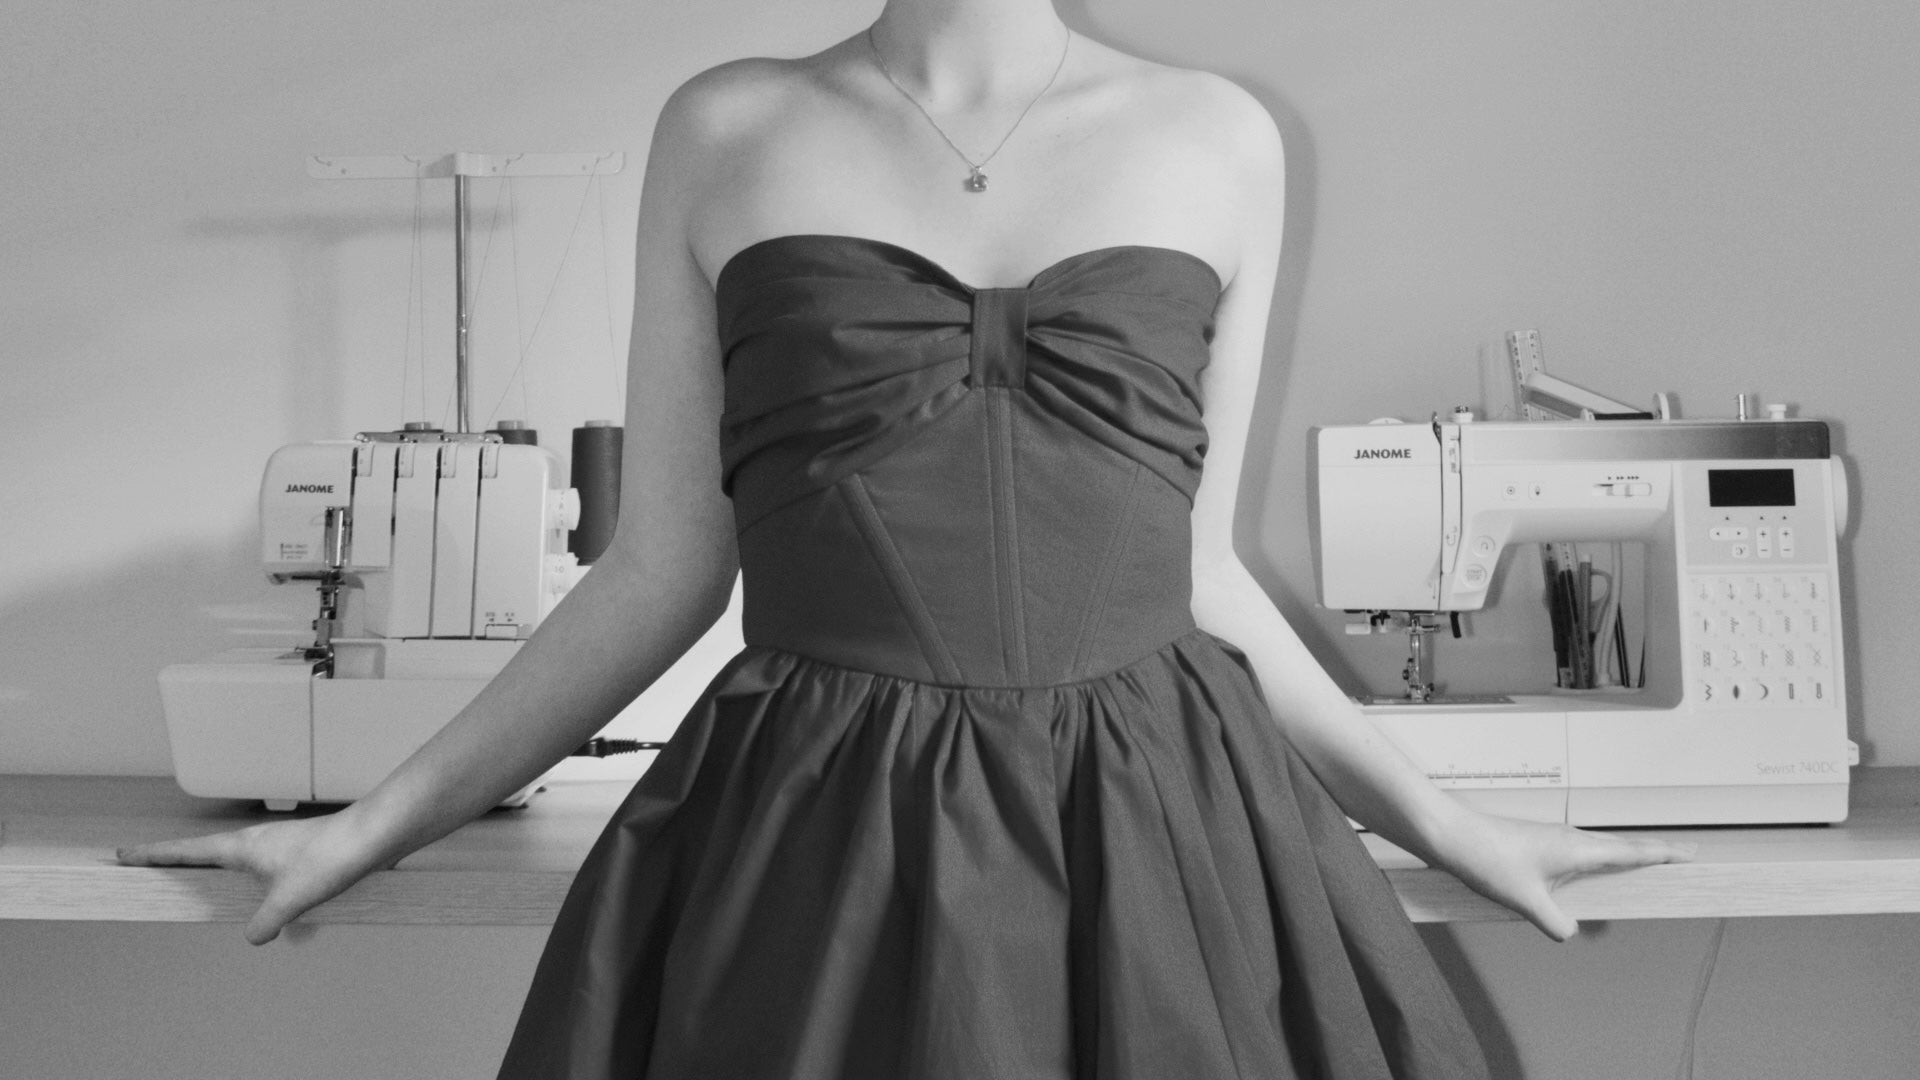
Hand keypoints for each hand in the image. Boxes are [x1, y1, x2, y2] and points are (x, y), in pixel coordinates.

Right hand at [116, 812, 392, 944]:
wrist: (375, 835)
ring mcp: (280, 846)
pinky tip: (285, 917)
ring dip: (226, 878)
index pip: (186, 850)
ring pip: (242, 866)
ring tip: (207, 888)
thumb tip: (253, 937)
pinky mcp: (303, 855)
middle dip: (182, 864)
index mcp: (242, 847)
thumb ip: (263, 924)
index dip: (154, 855)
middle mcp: (257, 842)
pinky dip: (266, 891)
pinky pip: (272, 875)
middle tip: (155, 869)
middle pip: (208, 854)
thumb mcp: (289, 900)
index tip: (124, 855)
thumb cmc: (331, 856)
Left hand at [1429, 811, 1696, 940]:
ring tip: (1648, 869)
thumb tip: (1570, 933)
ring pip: (1602, 849)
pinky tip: (1594, 876)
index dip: (1663, 854)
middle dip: (1654, 854)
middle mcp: (1571, 839)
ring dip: (1626, 857)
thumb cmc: (1487, 859)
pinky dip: (1599, 861)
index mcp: (1577, 848)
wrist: (1453, 836)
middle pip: (1623, 847)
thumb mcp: (1525, 901)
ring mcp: (1556, 839)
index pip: (1632, 851)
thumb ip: (1555, 922)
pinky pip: (1581, 853)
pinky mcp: (1541, 844)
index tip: (1693, 854)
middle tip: (1684, 859)